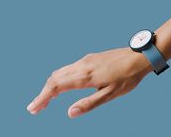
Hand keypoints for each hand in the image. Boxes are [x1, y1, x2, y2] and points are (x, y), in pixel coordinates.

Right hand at [27, 47, 152, 117]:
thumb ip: (89, 103)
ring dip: (51, 84)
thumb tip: (70, 113)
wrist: (138, 57)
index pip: (56, 86)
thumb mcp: (111, 94)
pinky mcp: (90, 58)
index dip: (42, 98)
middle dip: (43, 93)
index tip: (33, 109)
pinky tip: (63, 84)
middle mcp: (82, 65)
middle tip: (37, 108)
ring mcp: (86, 59)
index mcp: (86, 75)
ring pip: (61, 71)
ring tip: (47, 99)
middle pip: (55, 77)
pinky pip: (69, 67)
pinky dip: (60, 77)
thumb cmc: (127, 77)